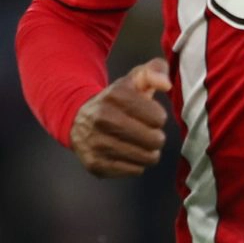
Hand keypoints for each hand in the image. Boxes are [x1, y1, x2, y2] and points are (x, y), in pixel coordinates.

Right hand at [69, 59, 172, 177]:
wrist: (77, 120)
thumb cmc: (115, 101)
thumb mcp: (133, 80)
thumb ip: (154, 72)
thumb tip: (166, 85)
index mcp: (115, 96)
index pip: (158, 117)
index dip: (157, 117)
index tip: (148, 115)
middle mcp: (103, 119)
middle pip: (154, 140)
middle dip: (155, 137)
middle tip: (146, 132)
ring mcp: (98, 144)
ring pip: (146, 158)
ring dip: (148, 152)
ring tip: (139, 143)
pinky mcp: (96, 164)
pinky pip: (134, 170)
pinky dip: (136, 164)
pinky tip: (126, 153)